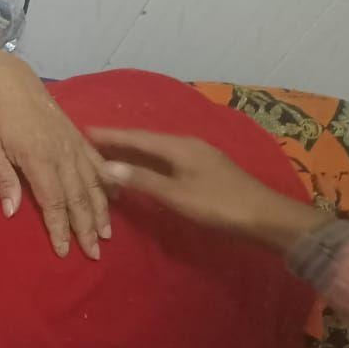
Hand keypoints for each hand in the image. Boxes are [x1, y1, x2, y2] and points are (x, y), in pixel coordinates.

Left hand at [0, 60, 109, 259]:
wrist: (9, 79)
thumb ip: (2, 179)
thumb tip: (11, 213)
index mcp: (39, 159)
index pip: (53, 202)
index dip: (59, 229)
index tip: (64, 252)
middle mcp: (62, 154)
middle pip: (78, 198)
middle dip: (85, 228)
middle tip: (94, 255)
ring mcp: (73, 144)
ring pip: (92, 184)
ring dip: (100, 211)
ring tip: (106, 235)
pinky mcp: (78, 136)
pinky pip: (98, 163)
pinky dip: (107, 182)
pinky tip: (114, 198)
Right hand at [89, 128, 331, 254]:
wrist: (266, 218)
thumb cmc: (220, 205)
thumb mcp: (176, 195)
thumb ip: (141, 179)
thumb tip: (106, 166)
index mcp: (179, 146)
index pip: (135, 137)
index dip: (109, 135)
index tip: (82, 129)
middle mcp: (186, 145)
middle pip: (144, 141)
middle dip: (117, 141)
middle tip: (87, 142)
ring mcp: (196, 157)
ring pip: (155, 151)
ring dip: (131, 152)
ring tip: (105, 154)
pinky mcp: (202, 170)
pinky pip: (165, 160)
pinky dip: (146, 163)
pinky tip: (138, 169)